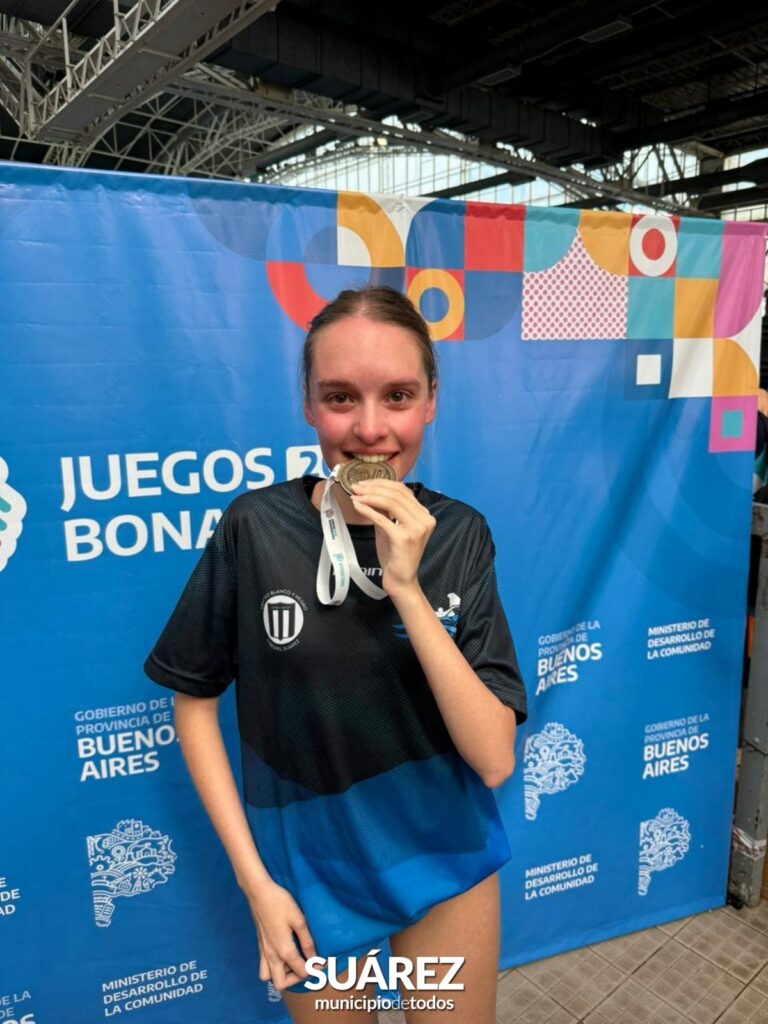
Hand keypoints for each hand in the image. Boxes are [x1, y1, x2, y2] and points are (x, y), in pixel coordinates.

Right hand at [243, 879, 316, 991]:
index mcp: (284, 950)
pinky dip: (273, 966)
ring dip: (280, 974)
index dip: (313, 970)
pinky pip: (264, 966)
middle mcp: (272, 956)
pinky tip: (282, 952)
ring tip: (292, 961)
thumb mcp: (299, 920)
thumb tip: (314, 958)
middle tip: (304, 965)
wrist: (259, 893)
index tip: (321, 962)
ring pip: (268, 977)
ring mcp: (264, 951)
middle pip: (280, 984)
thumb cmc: (280, 903)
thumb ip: (307, 941)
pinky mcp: (260, 945)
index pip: (300, 972)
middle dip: (294, 979)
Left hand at [350, 479, 435, 596]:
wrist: (401, 579)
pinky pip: (382, 518)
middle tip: (356, 487)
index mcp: (425, 515)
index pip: (403, 490)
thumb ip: (386, 510)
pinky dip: (367, 509)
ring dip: (369, 496)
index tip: (364, 483)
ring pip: (390, 502)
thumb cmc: (396, 554)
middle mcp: (424, 519)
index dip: (382, 483)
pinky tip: (357, 505)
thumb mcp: (391, 526)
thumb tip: (369, 491)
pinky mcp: (404, 538)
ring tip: (355, 495)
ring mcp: (416, 529)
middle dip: (373, 487)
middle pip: (397, 494)